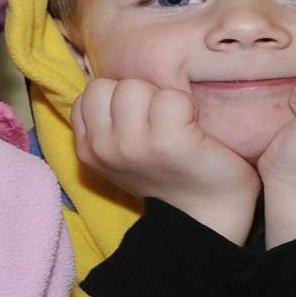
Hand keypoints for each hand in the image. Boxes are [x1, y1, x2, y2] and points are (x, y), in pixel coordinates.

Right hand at [72, 78, 259, 243]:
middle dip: (139, 96)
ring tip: (176, 123)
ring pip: (137, 87)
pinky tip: (194, 128)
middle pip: (111, 85)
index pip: (90, 93)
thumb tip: (114, 81)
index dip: (119, 99)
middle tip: (160, 121)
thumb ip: (108, 121)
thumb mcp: (121, 152)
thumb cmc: (168, 174)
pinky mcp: (169, 141)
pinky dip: (187, 106)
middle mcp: (104, 147)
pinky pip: (172, 97)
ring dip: (161, 99)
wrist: (207, 214)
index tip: (140, 120)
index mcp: (88, 148)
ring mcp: (135, 144)